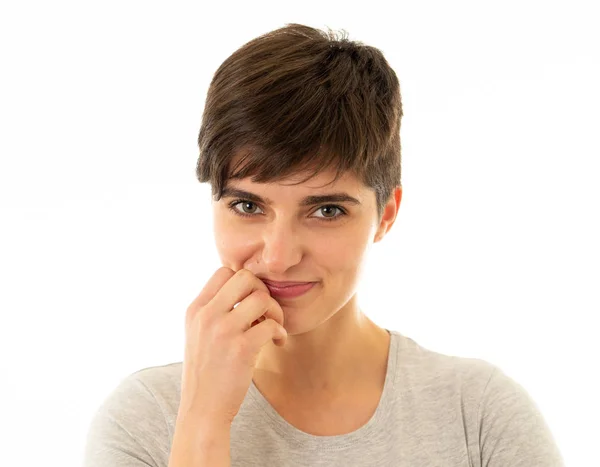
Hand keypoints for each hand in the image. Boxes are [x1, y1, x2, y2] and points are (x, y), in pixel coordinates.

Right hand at [178, 267, 286, 426]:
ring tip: (274, 328)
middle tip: (265, 312)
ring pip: (262, 297)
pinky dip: (281, 333)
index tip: (249, 303)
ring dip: (275, 312)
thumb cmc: (207, 372)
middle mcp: (206, 315)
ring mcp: (223, 331)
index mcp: (195, 309)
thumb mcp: (198, 334)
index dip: (244, 282)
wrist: (202, 410)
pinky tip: (277, 343)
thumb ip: (214, 310)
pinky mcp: (241, 349)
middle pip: (245, 277)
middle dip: (262, 291)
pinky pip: (271, 325)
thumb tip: (243, 287)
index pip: (224, 271)